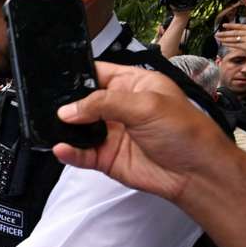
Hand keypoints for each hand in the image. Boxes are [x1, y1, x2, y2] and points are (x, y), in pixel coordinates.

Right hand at [52, 62, 232, 203]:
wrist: (197, 174)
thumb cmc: (186, 132)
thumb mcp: (146, 105)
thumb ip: (105, 103)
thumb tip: (70, 109)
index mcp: (133, 84)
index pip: (98, 72)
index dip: (78, 74)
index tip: (55, 78)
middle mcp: (120, 107)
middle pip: (83, 101)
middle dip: (66, 103)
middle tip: (48, 105)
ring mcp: (112, 133)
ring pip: (78, 128)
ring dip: (64, 128)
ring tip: (50, 127)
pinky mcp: (107, 158)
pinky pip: (81, 154)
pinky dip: (69, 152)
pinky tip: (62, 148)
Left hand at [216, 22, 245, 61]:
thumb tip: (237, 30)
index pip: (240, 26)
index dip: (231, 25)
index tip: (223, 25)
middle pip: (235, 32)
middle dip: (224, 33)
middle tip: (217, 33)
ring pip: (234, 38)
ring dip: (224, 38)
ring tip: (218, 38)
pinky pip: (235, 45)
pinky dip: (228, 44)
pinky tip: (223, 43)